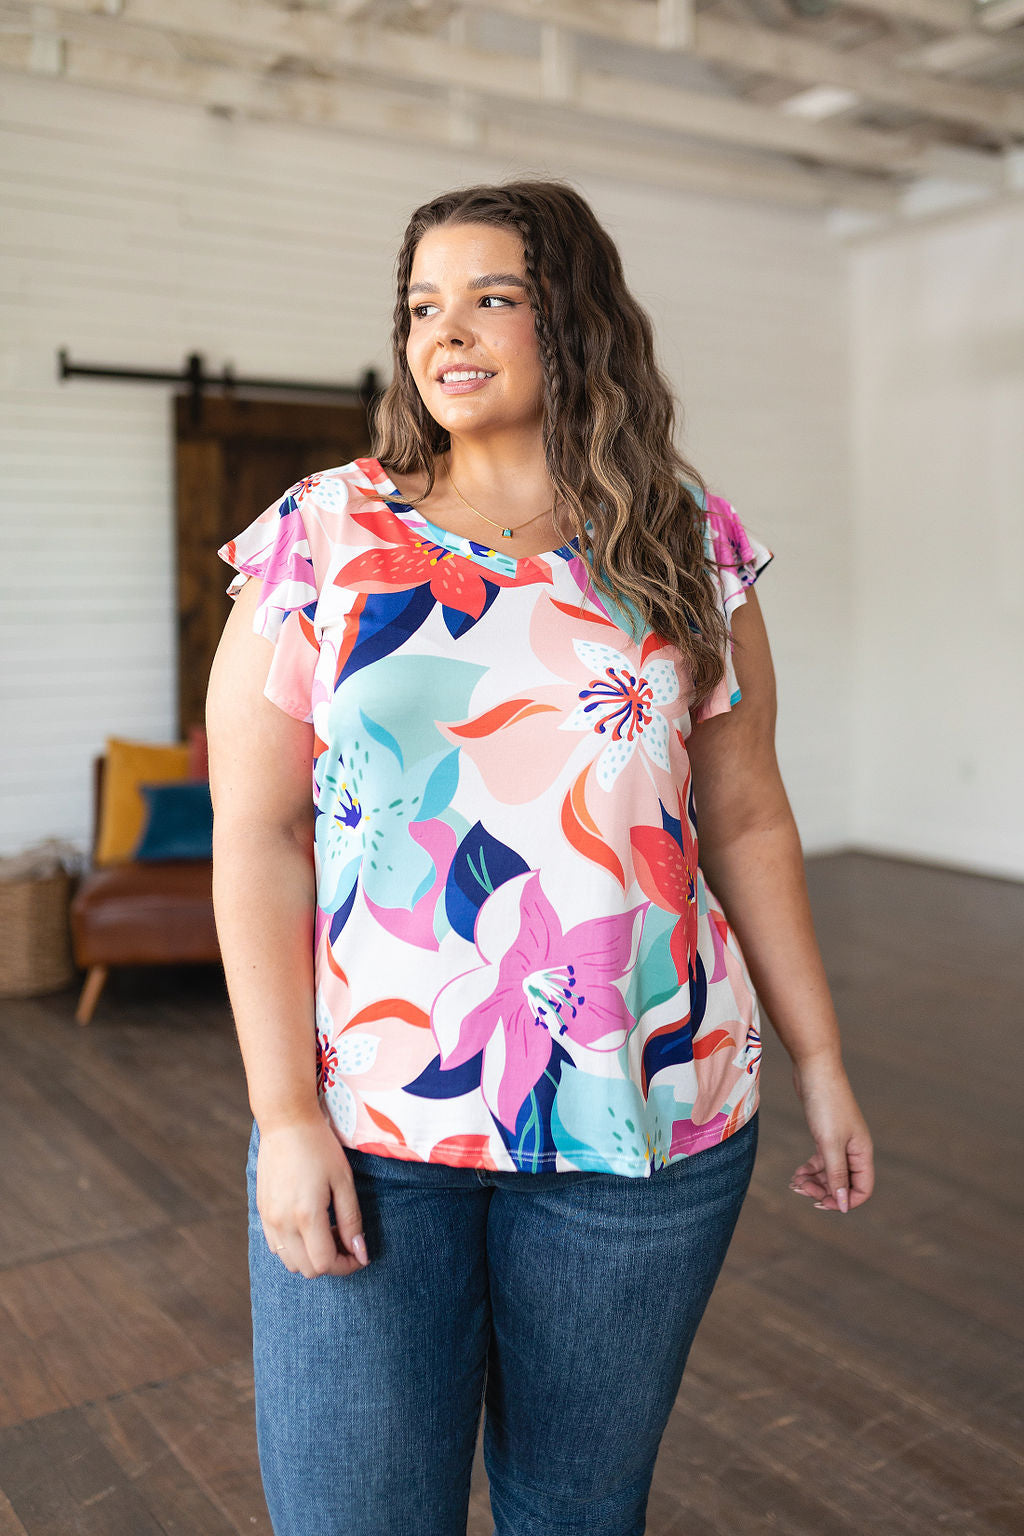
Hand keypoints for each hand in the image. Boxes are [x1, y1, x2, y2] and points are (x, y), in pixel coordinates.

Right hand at [256, 1110, 370, 1277]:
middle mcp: (282, 1223)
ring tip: (327, 1229)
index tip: (359, 1254)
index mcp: (306, 1215)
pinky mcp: (261, 1211)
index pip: (325, 1264)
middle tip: (345, 1238)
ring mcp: (268, 1219)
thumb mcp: (343, 1181)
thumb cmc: (320, 1147)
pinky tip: (308, 1224)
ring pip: (290, 1262)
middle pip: (307, 1269)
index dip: (346, 1266)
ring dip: (311, 1257)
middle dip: (331, 1262)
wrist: (286, 1122)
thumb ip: (351, 1220)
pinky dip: (295, 1247)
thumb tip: (360, 1253)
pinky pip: (277, 1246)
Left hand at [788, 1055, 874, 1213]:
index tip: (820, 1202)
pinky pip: (821, 1160)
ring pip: (831, 1172)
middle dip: (824, 1191)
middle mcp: (854, 1149)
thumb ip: (836, 1174)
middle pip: (844, 1183)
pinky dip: (810, 1169)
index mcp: (862, 1152)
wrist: (814, 1068)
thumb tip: (844, 1205)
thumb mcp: (829, 1143)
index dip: (844, 1201)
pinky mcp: (825, 1133)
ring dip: (814, 1182)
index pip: (862, 1189)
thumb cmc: (825, 1104)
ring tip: (794, 1183)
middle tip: (800, 1189)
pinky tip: (797, 1174)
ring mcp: (840, 1141)